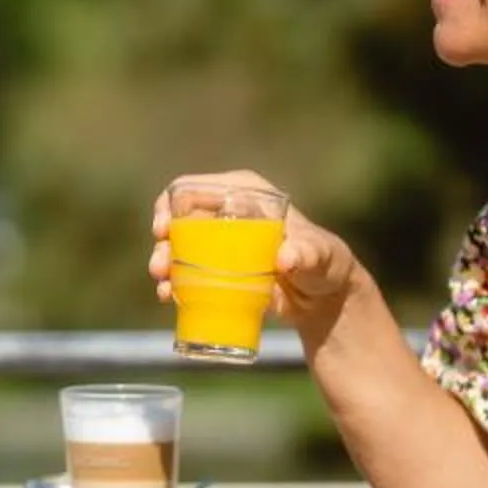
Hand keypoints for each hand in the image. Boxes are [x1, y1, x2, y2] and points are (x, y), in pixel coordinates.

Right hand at [148, 169, 363, 329]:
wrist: (325, 299)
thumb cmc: (327, 264)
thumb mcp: (320, 255)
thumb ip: (307, 253)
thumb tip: (285, 259)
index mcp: (246, 194)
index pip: (194, 188)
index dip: (169, 204)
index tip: (163, 230)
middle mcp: (228, 214)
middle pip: (179, 219)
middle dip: (162, 242)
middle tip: (160, 266)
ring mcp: (221, 244)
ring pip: (179, 247)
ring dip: (163, 264)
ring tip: (163, 285)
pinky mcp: (220, 270)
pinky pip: (188, 272)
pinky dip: (174, 284)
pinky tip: (169, 297)